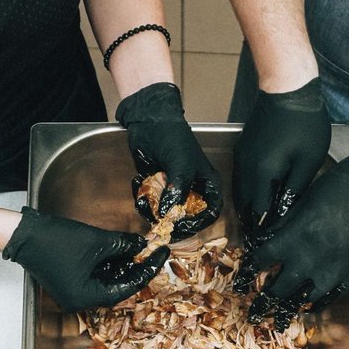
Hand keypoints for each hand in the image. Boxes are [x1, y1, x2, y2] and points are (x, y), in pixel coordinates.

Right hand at [3, 207, 167, 311]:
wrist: (23, 233)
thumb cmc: (54, 240)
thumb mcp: (96, 242)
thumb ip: (123, 245)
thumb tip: (142, 245)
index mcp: (86, 298)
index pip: (126, 288)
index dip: (146, 270)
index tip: (161, 255)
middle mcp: (80, 300)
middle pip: (118, 286)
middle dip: (136, 267)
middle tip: (154, 252)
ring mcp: (74, 290)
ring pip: (107, 279)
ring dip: (124, 264)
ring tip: (142, 248)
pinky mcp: (71, 279)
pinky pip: (97, 274)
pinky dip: (110, 263)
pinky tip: (124, 250)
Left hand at [116, 82, 222, 238]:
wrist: (147, 121)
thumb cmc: (172, 138)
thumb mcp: (180, 165)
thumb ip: (178, 190)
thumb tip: (170, 215)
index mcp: (207, 184)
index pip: (210, 212)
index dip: (198, 223)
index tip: (182, 227)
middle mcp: (192, 190)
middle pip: (187, 218)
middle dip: (171, 221)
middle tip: (158, 223)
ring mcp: (173, 190)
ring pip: (166, 214)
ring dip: (152, 210)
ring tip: (144, 197)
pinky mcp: (156, 189)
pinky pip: (150, 204)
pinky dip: (142, 199)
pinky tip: (138, 181)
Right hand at [232, 78, 330, 294]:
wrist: (287, 88)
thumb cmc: (304, 124)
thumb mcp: (307, 162)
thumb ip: (295, 192)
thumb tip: (285, 217)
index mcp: (261, 175)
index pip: (260, 214)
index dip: (264, 235)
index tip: (269, 254)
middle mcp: (246, 170)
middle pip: (247, 208)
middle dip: (254, 228)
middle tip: (263, 249)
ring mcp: (242, 159)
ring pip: (242, 196)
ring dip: (251, 213)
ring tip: (262, 231)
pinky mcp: (244, 151)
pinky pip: (243, 182)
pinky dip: (250, 197)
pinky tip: (260, 203)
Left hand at [244, 142, 348, 329]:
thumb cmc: (341, 184)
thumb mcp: (304, 200)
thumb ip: (285, 224)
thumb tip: (267, 239)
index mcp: (294, 237)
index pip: (262, 261)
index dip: (248, 273)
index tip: (241, 283)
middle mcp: (310, 259)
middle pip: (279, 288)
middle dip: (263, 302)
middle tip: (254, 313)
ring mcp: (334, 270)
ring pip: (304, 299)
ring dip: (288, 310)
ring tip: (278, 321)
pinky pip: (331, 297)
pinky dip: (317, 304)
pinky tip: (309, 307)